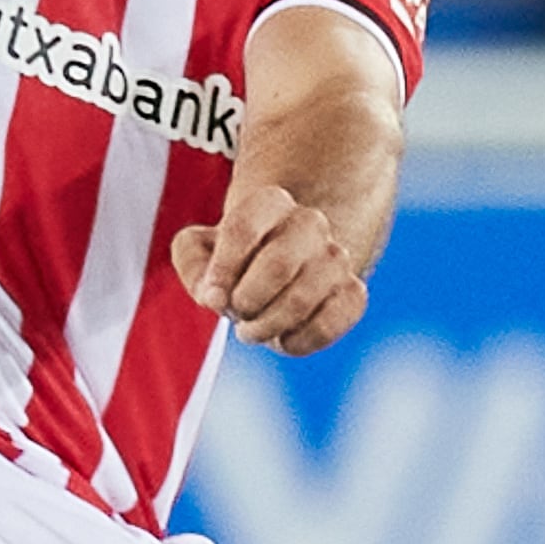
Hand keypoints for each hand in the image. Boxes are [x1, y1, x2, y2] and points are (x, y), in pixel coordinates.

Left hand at [170, 183, 367, 355]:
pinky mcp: (353, 294)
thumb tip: (214, 294)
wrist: (283, 271)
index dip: (223, 269)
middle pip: (278, 265)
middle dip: (247, 300)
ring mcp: (336, 258)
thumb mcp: (200, 249)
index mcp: (270, 202)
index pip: (244, 228)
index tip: (211, 297)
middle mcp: (309, 223)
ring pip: (303, 298)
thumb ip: (192, 261)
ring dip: (268, 325)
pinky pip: (330, 323)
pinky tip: (285, 339)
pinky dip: (300, 341)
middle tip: (236, 313)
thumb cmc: (236, 260)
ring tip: (253, 330)